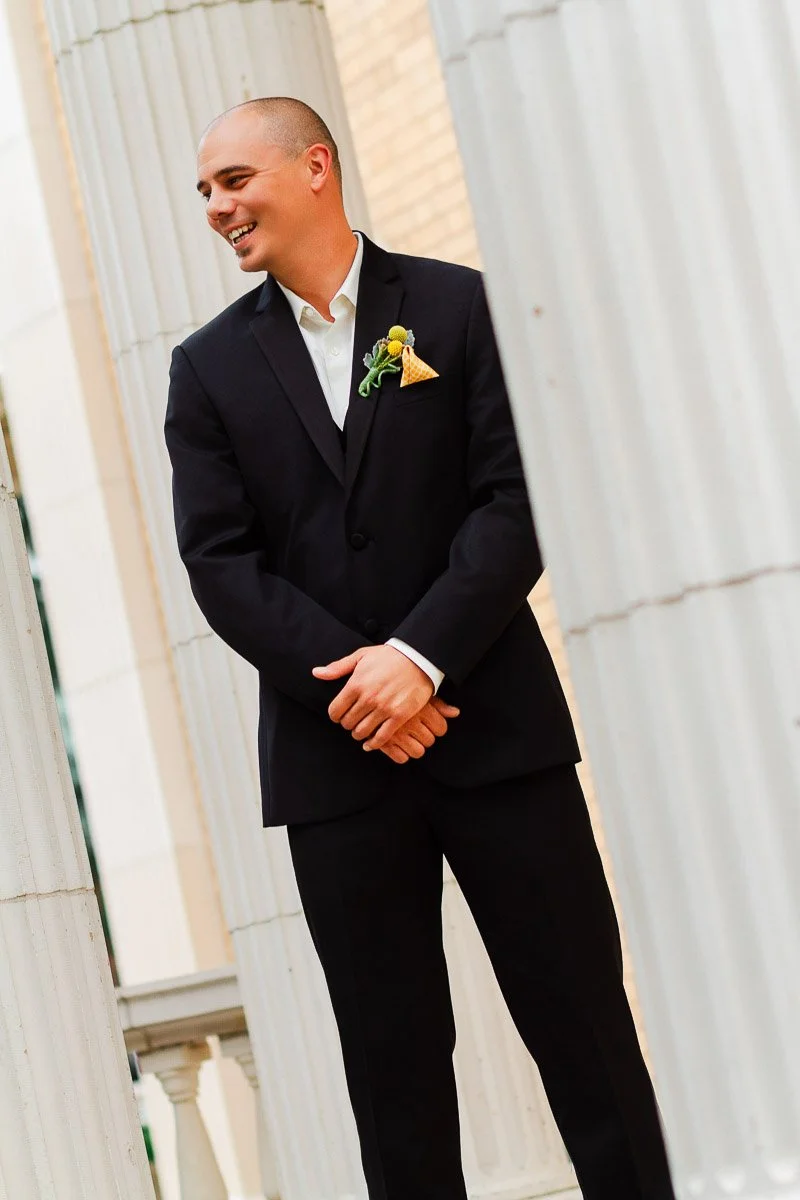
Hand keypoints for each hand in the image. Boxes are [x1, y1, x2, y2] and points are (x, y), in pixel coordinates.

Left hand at [312, 644, 433, 749]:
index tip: (339, 715)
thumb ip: (338, 667)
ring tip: (361, 729)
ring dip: (359, 733)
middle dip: (347, 724)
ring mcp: (384, 708)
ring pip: (362, 732)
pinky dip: (373, 744)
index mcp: (356, 684)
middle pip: (347, 723)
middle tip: (352, 721)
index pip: (335, 710)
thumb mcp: (361, 656)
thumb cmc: (389, 657)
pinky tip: (370, 743)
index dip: (335, 715)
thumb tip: (316, 673)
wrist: (419, 659)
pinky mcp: (399, 716)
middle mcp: (368, 698)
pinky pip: (381, 738)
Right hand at [379, 696, 460, 764]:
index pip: (441, 728)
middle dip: (425, 737)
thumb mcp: (418, 691)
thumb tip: (456, 713)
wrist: (365, 689)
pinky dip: (400, 754)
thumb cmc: (395, 688)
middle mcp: (411, 721)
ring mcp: (397, 733)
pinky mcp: (383, 742)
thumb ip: (439, 704)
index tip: (430, 725)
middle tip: (418, 731)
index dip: (437, 728)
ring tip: (408, 738)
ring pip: (418, 752)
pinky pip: (401, 758)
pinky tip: (398, 745)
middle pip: (430, 741)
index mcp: (421, 708)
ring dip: (414, 747)